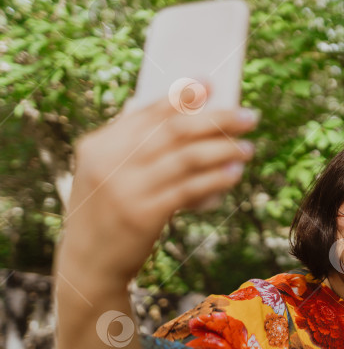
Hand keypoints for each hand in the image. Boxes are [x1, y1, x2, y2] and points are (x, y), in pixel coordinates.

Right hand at [59, 94, 258, 287]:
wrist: (88, 266)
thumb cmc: (107, 213)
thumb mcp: (104, 174)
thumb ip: (131, 145)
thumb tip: (176, 109)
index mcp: (98, 145)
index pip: (148, 112)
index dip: (182, 95)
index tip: (211, 83)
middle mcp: (109, 162)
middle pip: (174, 130)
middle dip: (218, 119)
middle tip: (250, 117)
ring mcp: (125, 189)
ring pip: (187, 158)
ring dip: (225, 150)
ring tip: (248, 149)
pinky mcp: (143, 215)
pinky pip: (189, 190)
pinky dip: (216, 179)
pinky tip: (235, 173)